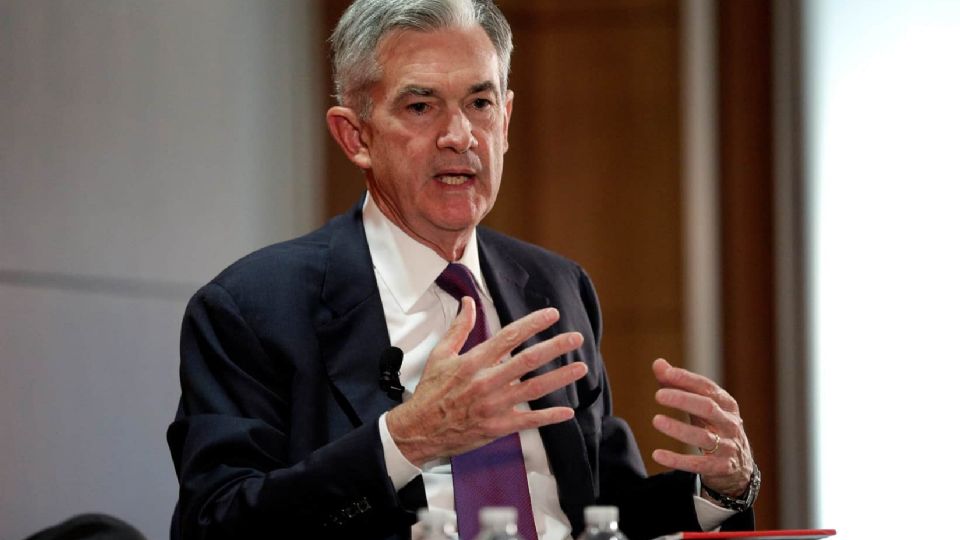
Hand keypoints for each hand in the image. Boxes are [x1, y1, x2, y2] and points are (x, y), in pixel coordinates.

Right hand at [385, 298, 587, 466]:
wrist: (420, 430)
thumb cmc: (430, 392)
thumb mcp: (440, 355)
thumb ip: (459, 328)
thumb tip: (468, 301)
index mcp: (473, 362)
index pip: (509, 337)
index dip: (533, 324)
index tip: (552, 315)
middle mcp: (486, 382)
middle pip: (529, 360)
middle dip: (555, 347)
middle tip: (576, 338)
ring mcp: (494, 405)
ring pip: (534, 389)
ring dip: (560, 377)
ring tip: (581, 367)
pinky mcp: (498, 427)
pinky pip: (529, 421)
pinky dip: (549, 416)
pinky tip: (567, 411)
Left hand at [649, 358, 753, 498]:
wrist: (738, 466)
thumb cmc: (713, 427)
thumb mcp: (700, 406)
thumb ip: (678, 386)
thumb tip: (658, 364)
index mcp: (726, 404)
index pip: (707, 387)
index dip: (687, 379)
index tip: (666, 373)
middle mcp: (729, 423)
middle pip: (708, 407)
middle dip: (683, 400)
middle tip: (658, 395)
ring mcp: (728, 446)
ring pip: (703, 437)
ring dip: (678, 429)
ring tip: (656, 420)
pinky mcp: (721, 467)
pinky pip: (698, 464)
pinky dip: (677, 460)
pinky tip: (657, 454)